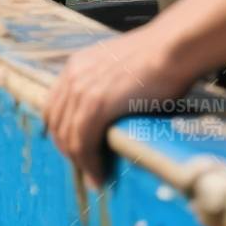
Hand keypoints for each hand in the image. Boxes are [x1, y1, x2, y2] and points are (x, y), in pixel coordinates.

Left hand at [45, 31, 183, 186]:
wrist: (172, 47)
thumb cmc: (159, 58)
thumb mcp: (120, 68)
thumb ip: (107, 86)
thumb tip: (114, 110)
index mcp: (75, 66)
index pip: (54, 107)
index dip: (61, 132)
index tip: (74, 150)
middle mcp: (72, 77)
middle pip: (56, 124)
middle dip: (68, 150)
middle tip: (85, 169)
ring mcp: (82, 90)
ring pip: (68, 137)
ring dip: (80, 162)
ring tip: (95, 177)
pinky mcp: (97, 105)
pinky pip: (83, 142)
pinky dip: (89, 162)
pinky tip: (100, 174)